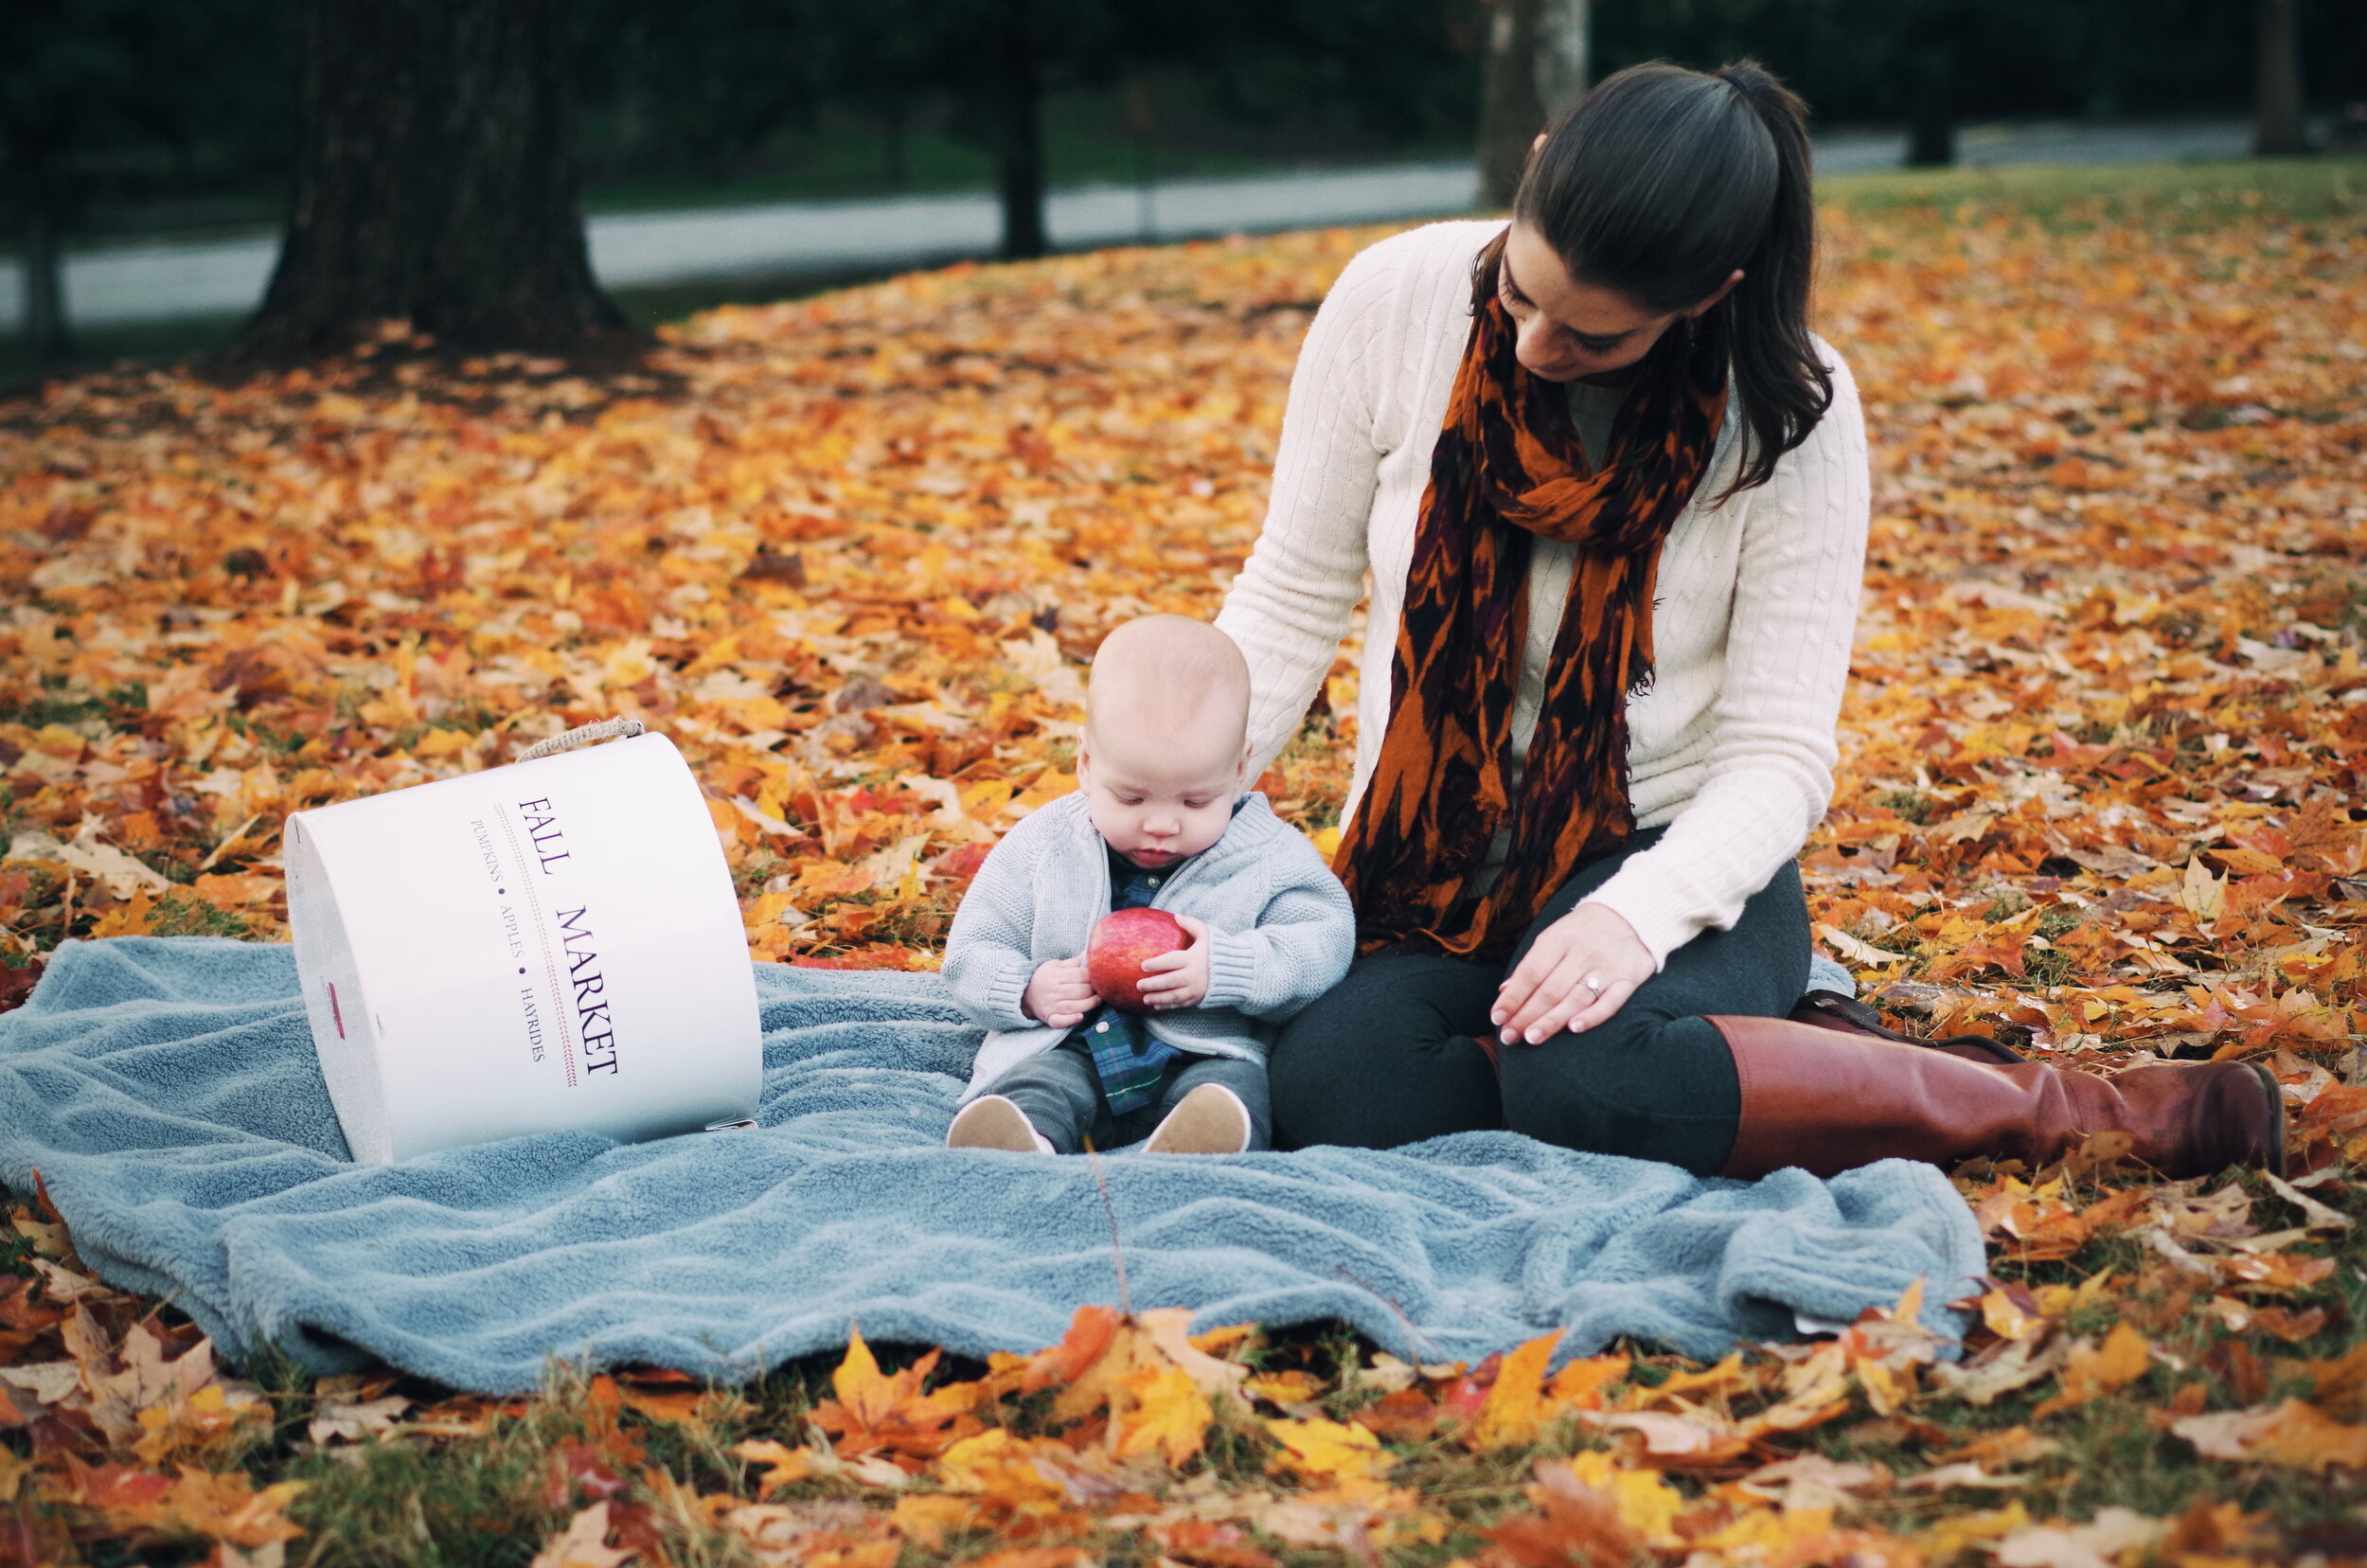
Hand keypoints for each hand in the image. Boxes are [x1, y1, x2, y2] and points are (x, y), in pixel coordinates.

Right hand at [1023, 956, 1099, 1028]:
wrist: (1025, 993)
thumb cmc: (1045, 977)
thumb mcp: (1056, 965)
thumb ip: (1073, 962)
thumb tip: (1089, 951)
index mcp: (1055, 976)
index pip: (1079, 975)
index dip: (1092, 976)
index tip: (1099, 976)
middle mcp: (1053, 991)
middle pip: (1079, 991)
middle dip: (1093, 989)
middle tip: (1102, 988)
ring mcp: (1051, 1005)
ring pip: (1074, 1006)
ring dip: (1089, 1004)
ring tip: (1099, 1000)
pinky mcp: (1049, 1017)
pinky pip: (1060, 1021)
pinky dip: (1070, 1020)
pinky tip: (1080, 1017)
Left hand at [1133, 914, 1210, 1008]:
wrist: (1238, 971)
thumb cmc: (1218, 950)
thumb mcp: (1208, 934)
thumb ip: (1192, 924)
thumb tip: (1176, 916)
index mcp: (1194, 959)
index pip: (1171, 961)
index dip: (1156, 964)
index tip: (1142, 965)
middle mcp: (1194, 976)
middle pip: (1169, 981)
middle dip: (1152, 984)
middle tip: (1138, 985)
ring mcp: (1197, 990)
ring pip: (1174, 996)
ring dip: (1158, 998)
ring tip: (1144, 998)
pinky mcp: (1199, 999)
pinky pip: (1181, 1004)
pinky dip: (1168, 1006)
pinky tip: (1156, 1005)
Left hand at [1492, 902, 1651, 1045]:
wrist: (1631, 916)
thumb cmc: (1582, 932)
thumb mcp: (1554, 937)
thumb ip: (1532, 964)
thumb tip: (1505, 991)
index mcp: (1559, 939)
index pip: (1531, 972)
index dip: (1513, 997)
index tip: (1497, 1017)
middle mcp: (1583, 953)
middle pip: (1550, 990)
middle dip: (1526, 1015)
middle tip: (1509, 1036)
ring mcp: (1607, 967)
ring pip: (1576, 998)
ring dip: (1552, 1020)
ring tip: (1532, 1037)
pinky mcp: (1628, 979)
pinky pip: (1611, 1002)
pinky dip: (1593, 1016)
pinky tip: (1574, 1028)